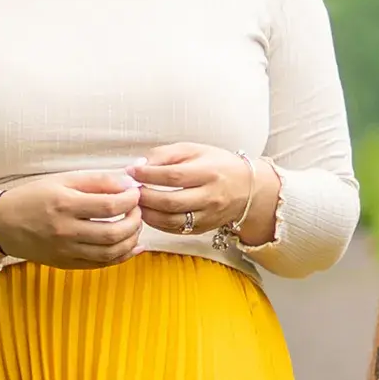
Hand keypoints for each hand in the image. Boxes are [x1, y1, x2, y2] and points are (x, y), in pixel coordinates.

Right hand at [0, 172, 142, 269]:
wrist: (3, 224)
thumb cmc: (34, 197)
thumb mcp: (62, 180)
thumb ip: (96, 180)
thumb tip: (129, 183)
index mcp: (64, 205)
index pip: (110, 205)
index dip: (130, 199)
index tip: (134, 192)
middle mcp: (65, 231)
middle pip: (114, 232)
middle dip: (135, 220)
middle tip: (137, 210)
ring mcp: (66, 251)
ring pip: (111, 252)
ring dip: (132, 239)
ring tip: (134, 226)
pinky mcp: (67, 263)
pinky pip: (102, 264)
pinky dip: (122, 257)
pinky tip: (133, 246)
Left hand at [128, 142, 257, 235]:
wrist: (247, 188)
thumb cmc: (216, 164)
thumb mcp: (193, 150)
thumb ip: (165, 154)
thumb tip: (139, 165)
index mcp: (209, 173)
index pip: (173, 176)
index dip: (148, 174)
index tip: (131, 170)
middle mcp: (210, 197)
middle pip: (170, 202)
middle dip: (145, 196)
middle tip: (131, 190)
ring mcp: (208, 216)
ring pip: (172, 220)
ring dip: (148, 213)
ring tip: (136, 202)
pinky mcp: (204, 229)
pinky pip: (176, 229)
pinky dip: (157, 223)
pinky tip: (148, 213)